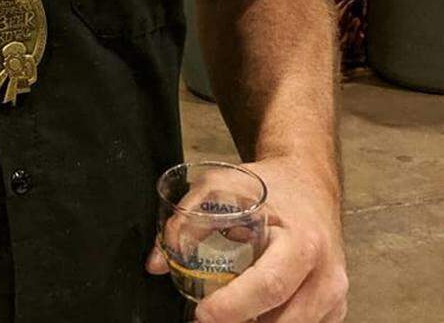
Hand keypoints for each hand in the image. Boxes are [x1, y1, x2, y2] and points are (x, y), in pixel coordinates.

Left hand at [146, 157, 347, 321]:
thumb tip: (155, 263)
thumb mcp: (223, 187)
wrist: (310, 183)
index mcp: (302, 242)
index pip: (269, 285)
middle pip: (284, 321)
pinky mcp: (335, 310)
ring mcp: (335, 297)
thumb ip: (186, 221)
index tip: (202, 314)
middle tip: (205, 320)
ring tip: (226, 313)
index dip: (234, 306)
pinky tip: (250, 316)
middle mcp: (326, 274)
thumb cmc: (267, 186)